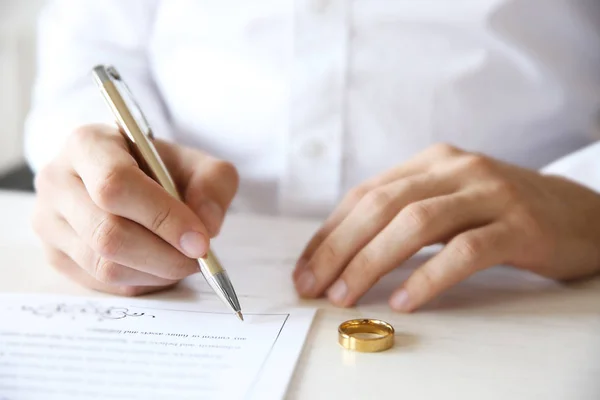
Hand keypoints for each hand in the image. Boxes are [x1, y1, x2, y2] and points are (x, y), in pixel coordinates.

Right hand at [32, 124, 238, 295]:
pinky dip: (141, 283)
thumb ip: (213, 184)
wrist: (131, 178)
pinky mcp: (54, 255)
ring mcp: (48, 222)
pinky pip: (101, 284)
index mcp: (88, 144)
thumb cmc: (161, 168)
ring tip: (182, 261)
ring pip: (103, 266)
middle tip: (199, 259)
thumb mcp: (197, 162)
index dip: (162, 218)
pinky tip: (159, 267)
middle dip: (164, 255)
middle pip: (108, 233)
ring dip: (155, 273)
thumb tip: (206, 226)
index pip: (115, 186)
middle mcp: (57, 181)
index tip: (200, 241)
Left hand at [293, 144, 599, 311]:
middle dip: (338, 249)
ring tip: (345, 296)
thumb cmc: (501, 213)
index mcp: (431, 162)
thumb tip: (344, 252)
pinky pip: (464, 251)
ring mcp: (489, 193)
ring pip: (415, 224)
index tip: (305, 267)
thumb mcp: (448, 201)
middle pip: (381, 206)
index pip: (365, 193)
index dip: (329, 232)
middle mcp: (456, 169)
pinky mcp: (519, 225)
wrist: (580, 213)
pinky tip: (404, 300)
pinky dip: (428, 277)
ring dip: (371, 262)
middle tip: (312, 286)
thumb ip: (404, 214)